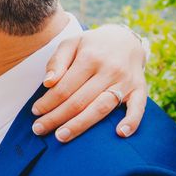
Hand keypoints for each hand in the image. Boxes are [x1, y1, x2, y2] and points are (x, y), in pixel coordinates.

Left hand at [31, 24, 147, 142]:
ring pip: (101, 107)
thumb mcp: (71, 43)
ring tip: (61, 136)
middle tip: (39, 129)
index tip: (35, 112)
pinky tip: (120, 133)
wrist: (126, 39)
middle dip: (57, 117)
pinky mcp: (140, 89)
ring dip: (81, 125)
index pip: (64, 87)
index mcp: (89, 58)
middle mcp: (108, 70)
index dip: (48, 101)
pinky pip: (139, 108)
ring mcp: (126, 81)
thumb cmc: (92, 44)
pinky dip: (132, 121)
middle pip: (79, 100)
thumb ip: (57, 61)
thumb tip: (48, 82)